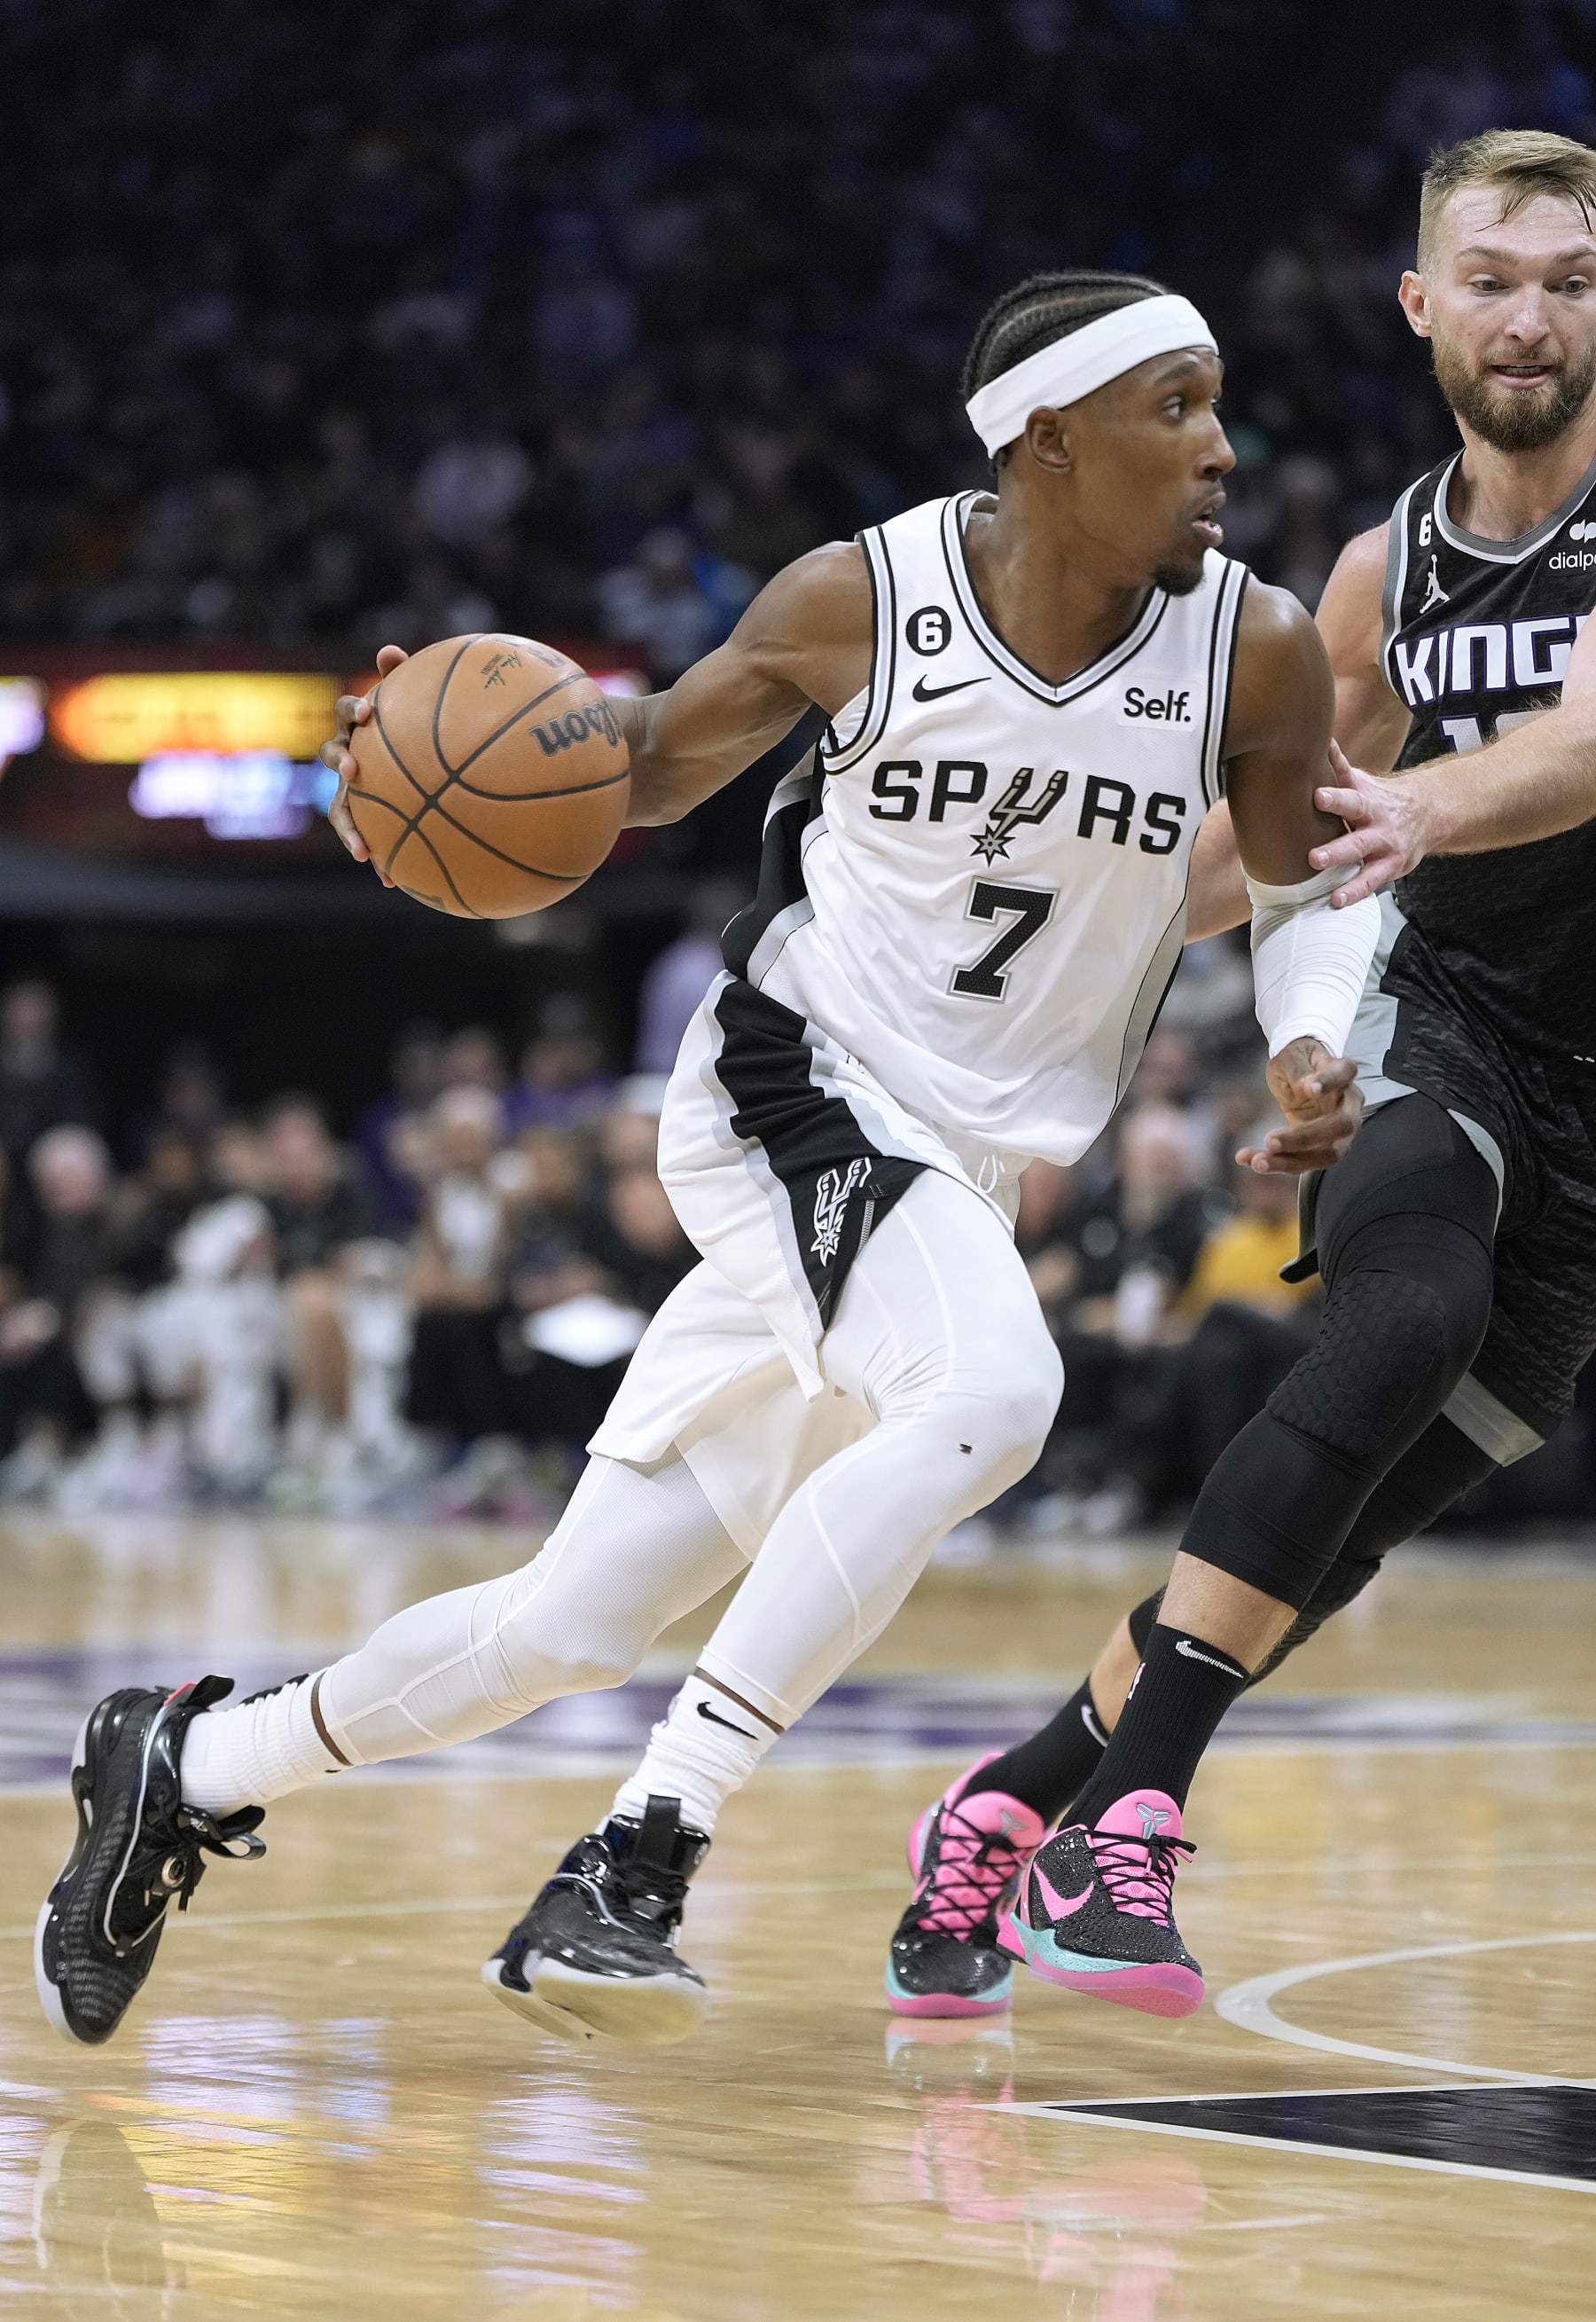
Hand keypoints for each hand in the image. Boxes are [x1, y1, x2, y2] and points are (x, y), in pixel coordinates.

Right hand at [318, 644, 408, 884]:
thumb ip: (404, 679)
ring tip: (362, 850)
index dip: (353, 711)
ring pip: (340, 808)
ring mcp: (350, 789)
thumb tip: (388, 651)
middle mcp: (348, 756)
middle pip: (332, 755)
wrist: (420, 767)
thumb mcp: (412, 705)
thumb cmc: (414, 728)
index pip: (347, 712)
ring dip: (348, 828)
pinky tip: (390, 882)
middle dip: (341, 761)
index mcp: (359, 728)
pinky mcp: (359, 818)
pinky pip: (363, 838)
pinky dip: (377, 859)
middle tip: (355, 769)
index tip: (370, 713)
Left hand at [1239, 1037, 1363, 1175]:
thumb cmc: (1297, 1063)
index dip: (1329, 1082)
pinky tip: (1248, 1160)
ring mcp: (1339, 1132)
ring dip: (1289, 1162)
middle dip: (1305, 1138)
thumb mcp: (1291, 1058)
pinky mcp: (1319, 1148)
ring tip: (1257, 1162)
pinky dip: (1275, 1164)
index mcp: (1343, 1073)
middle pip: (1340, 1126)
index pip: (1343, 1073)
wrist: (1297, 1077)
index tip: (1309, 1088)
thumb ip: (1299, 1071)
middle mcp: (1348, 1105)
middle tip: (1270, 1140)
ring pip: (1325, 1154)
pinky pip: (1302, 1162)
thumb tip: (1305, 1086)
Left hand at [1306, 741, 1429, 906]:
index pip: (1349, 793)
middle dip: (1336, 839)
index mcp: (1366, 798)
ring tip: (1321, 874)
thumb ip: (1338, 767)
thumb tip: (1317, 740)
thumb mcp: (1362, 782)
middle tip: (1312, 851)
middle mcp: (1375, 820)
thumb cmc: (1381, 798)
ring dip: (1341, 864)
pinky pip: (1371, 881)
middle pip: (1355, 823)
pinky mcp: (1390, 866)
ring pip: (1362, 853)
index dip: (1334, 795)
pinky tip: (1337, 901)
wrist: (1428, 813)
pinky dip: (1354, 891)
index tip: (1316, 795)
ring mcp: (1384, 844)